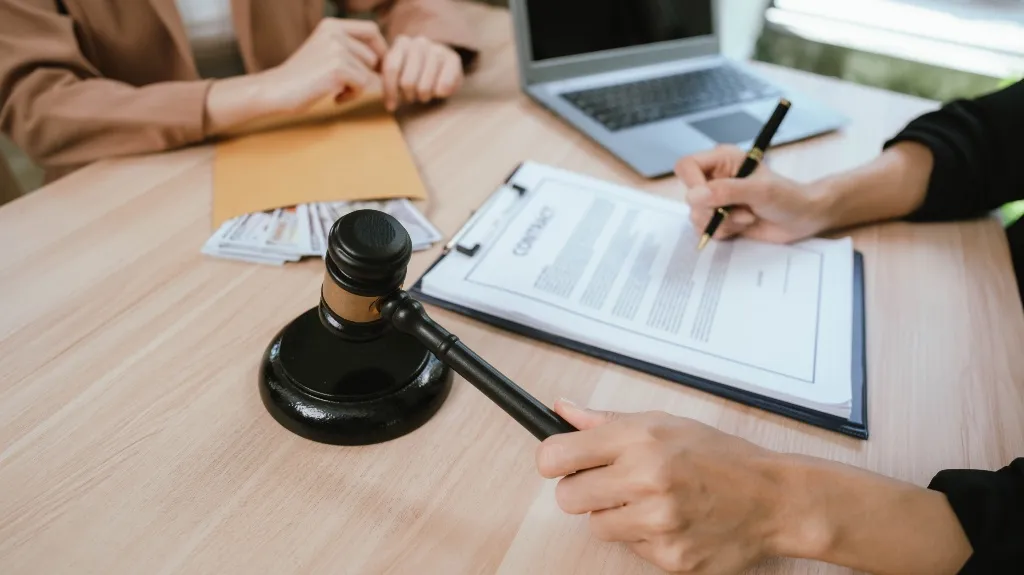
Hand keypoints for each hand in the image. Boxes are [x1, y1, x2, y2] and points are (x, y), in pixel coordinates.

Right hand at [261, 18, 388, 111]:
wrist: (277, 90)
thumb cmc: (303, 77)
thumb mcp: (326, 53)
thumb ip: (350, 49)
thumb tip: (388, 59)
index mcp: (332, 25)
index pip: (371, 30)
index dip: (380, 49)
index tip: (376, 68)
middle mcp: (335, 32)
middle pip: (373, 57)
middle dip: (365, 75)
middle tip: (344, 87)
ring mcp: (337, 49)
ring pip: (369, 73)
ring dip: (357, 87)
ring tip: (336, 91)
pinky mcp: (338, 68)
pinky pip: (363, 85)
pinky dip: (352, 96)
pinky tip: (334, 98)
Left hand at [382, 35, 463, 110]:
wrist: (444, 69)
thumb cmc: (416, 75)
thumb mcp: (398, 75)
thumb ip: (388, 80)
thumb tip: (387, 102)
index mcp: (402, 43)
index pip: (391, 68)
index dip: (390, 91)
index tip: (391, 107)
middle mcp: (419, 42)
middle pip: (407, 82)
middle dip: (408, 96)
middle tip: (412, 97)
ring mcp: (438, 49)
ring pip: (424, 87)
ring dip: (423, 97)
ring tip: (424, 95)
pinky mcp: (453, 59)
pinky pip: (443, 86)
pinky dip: (440, 94)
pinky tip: (439, 93)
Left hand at [536, 401, 790, 573]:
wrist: (775, 499)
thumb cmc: (722, 458)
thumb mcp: (666, 423)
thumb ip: (607, 421)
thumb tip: (562, 410)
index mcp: (641, 439)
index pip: (557, 455)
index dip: (553, 460)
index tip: (559, 462)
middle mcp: (646, 479)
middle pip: (568, 497)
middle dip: (583, 491)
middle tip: (612, 484)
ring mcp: (658, 522)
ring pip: (597, 527)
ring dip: (615, 516)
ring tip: (651, 501)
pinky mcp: (670, 558)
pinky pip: (630, 550)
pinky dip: (645, 538)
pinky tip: (672, 521)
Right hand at [675, 145, 830, 243]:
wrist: (803, 219)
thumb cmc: (788, 197)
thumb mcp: (760, 191)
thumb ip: (727, 191)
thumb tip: (693, 196)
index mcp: (722, 160)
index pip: (687, 166)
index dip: (692, 183)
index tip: (707, 199)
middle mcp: (715, 178)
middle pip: (690, 197)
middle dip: (714, 210)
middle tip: (741, 211)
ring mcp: (716, 200)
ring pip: (697, 216)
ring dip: (723, 222)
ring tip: (748, 217)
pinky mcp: (720, 219)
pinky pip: (706, 230)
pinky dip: (725, 232)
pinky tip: (744, 225)